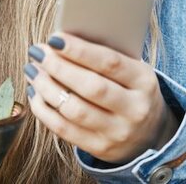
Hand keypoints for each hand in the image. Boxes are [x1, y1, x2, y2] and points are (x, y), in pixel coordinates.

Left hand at [24, 33, 179, 163]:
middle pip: (90, 87)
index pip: (109, 62)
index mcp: (144, 82)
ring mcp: (118, 132)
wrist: (152, 133)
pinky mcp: (100, 148)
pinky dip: (44, 110)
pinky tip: (35, 93)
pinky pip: (64, 129)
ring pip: (74, 110)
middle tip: (38, 52)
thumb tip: (64, 40)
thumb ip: (107, 56)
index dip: (79, 50)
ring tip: (33, 70)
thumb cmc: (132, 89)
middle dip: (58, 67)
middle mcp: (135, 109)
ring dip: (46, 88)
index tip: (54, 38)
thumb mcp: (133, 70)